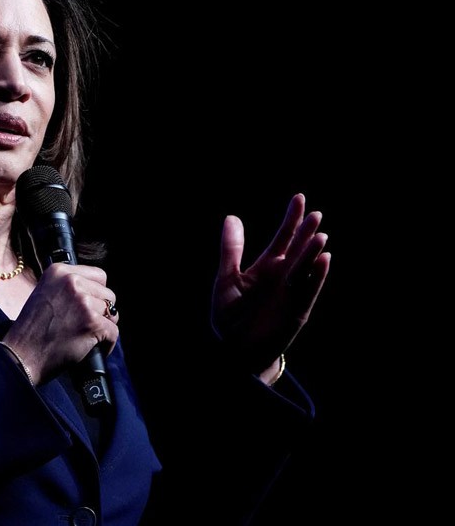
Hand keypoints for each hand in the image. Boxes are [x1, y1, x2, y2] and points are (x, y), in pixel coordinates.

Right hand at [3, 263, 118, 384]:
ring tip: (86, 336)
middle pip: (108, 294)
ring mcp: (83, 302)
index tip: (89, 306)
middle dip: (102, 311)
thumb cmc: (31, 330)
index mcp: (59, 271)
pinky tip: (93, 348)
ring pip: (112, 313)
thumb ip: (67, 287)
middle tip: (86, 324)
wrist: (22, 355)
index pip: (98, 275)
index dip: (96, 293)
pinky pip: (113, 332)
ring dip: (104, 327)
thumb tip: (94, 291)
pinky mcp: (92, 322)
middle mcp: (72, 282)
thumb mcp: (44, 293)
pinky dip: (107, 344)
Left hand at [212, 193, 330, 371]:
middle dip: (306, 233)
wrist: (235, 351)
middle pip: (298, 249)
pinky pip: (308, 291)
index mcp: (267, 267)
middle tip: (315, 214)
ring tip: (320, 236)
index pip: (283, 238)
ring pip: (305, 268)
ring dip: (312, 253)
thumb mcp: (226, 278)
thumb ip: (231, 249)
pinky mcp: (297, 311)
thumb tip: (232, 217)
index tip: (299, 198)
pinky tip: (324, 260)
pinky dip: (316, 276)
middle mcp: (283, 277)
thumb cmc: (230, 316)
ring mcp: (291, 293)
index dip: (291, 219)